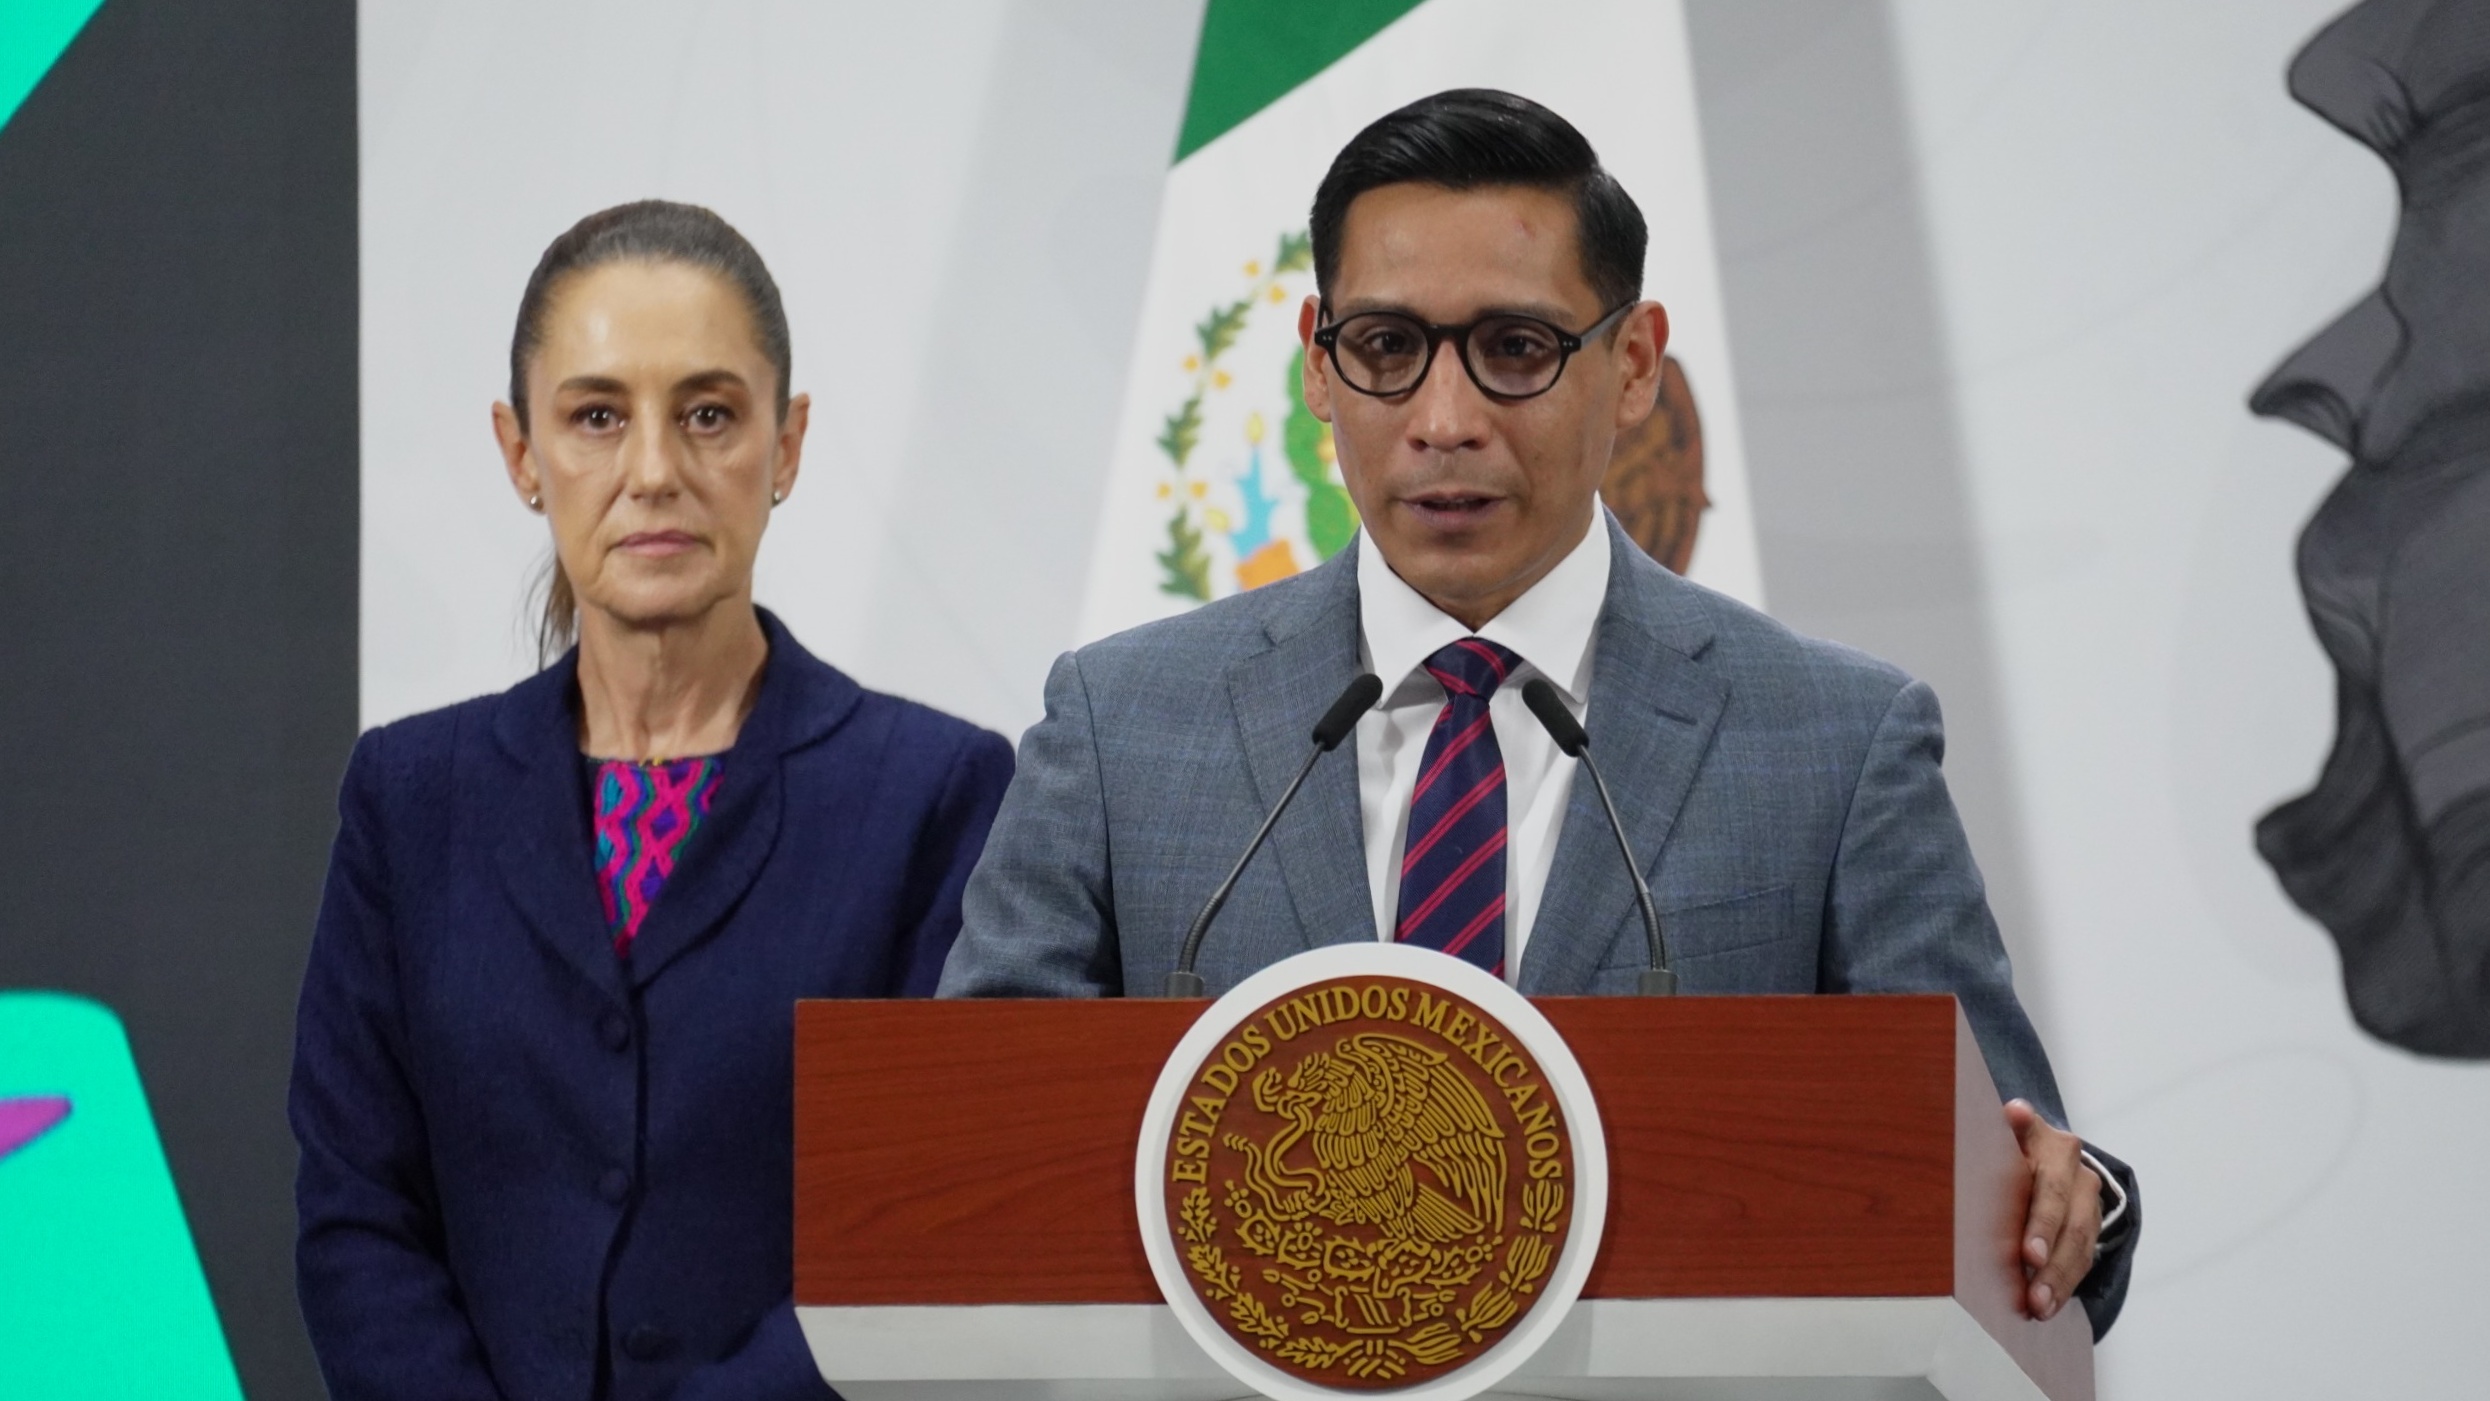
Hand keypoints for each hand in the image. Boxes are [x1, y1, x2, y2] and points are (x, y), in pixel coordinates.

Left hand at [2003, 1098, 2100, 1322]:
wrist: (2044, 1145)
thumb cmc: (2009, 1140)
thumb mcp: (2006, 1129)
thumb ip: (2009, 1128)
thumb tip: (2014, 1111)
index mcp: (2056, 1147)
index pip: (2051, 1189)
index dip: (2042, 1224)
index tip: (2029, 1255)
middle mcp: (2080, 1175)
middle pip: (2071, 1225)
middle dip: (2052, 1265)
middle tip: (2033, 1296)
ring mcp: (2089, 1202)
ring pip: (2081, 1247)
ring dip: (2060, 1282)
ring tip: (2038, 1308)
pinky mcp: (2091, 1224)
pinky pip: (2083, 1259)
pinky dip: (2065, 1285)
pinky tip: (2047, 1306)